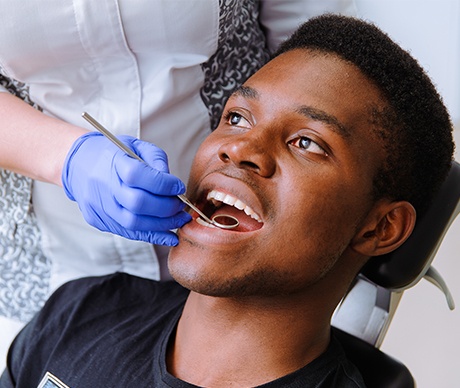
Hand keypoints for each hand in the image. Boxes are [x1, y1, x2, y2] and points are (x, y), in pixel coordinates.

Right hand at [62, 132, 191, 245]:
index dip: (164, 184)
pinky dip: (152, 236)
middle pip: (137, 203)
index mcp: (112, 161)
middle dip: (166, 208)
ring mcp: (98, 206)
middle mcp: (103, 185)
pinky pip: (128, 233)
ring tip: (179, 220)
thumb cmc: (113, 154)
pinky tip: (169, 235)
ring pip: (134, 223)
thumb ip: (156, 160)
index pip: (138, 175)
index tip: (179, 187)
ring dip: (163, 225)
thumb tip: (173, 184)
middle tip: (181, 206)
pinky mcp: (98, 220)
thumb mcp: (135, 146)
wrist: (78, 164)